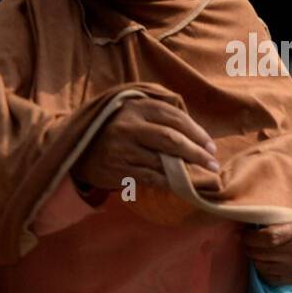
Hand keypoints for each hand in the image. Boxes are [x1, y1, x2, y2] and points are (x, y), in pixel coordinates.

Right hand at [73, 99, 218, 190]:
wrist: (78, 148)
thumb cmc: (116, 128)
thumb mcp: (133, 111)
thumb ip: (160, 114)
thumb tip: (197, 133)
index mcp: (136, 107)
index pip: (174, 118)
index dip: (197, 132)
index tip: (211, 146)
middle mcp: (128, 126)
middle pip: (171, 139)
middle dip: (197, 153)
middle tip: (213, 163)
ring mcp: (121, 149)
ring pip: (162, 161)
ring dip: (186, 171)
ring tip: (202, 176)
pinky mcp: (117, 169)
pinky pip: (151, 177)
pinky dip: (169, 182)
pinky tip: (181, 185)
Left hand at [245, 221, 291, 286]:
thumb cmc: (283, 225)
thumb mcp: (276, 215)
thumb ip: (260, 218)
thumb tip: (237, 230)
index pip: (270, 237)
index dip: (251, 236)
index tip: (242, 234)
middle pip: (263, 253)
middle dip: (249, 248)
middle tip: (246, 243)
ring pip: (262, 266)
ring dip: (254, 259)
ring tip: (256, 251)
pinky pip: (268, 277)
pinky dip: (261, 270)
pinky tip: (265, 261)